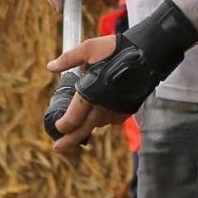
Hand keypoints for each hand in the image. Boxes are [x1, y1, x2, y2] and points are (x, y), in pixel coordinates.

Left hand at [46, 35, 126, 154]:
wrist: (147, 53)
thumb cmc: (116, 49)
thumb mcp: (89, 49)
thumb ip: (69, 59)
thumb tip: (50, 67)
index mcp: (91, 93)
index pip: (73, 118)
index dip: (63, 125)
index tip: (57, 126)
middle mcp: (104, 106)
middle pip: (84, 129)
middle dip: (69, 140)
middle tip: (57, 149)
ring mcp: (117, 110)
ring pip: (98, 124)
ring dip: (87, 126)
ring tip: (78, 128)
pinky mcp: (127, 109)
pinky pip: (111, 120)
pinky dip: (102, 119)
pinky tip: (98, 114)